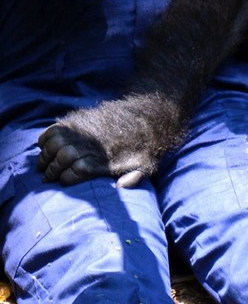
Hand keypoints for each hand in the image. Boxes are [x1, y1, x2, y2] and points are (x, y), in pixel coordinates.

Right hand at [37, 93, 182, 187]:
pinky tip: (46, 146)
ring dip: (44, 157)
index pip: (73, 174)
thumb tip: (119, 188)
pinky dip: (46, 139)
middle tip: (46, 178)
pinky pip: (54, 130)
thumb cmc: (146, 144)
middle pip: (60, 160)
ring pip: (53, 145)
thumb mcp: (146, 165)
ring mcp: (82, 131)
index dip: (65, 180)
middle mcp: (90, 145)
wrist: (148, 115)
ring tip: (43, 165)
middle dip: (50, 172)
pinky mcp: (79, 119)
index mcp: (103, 160)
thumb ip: (134, 178)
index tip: (62, 183)